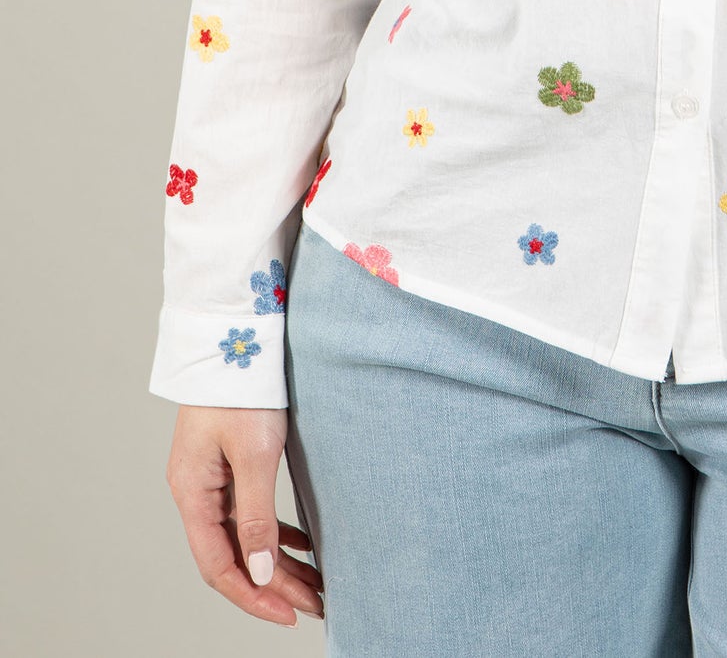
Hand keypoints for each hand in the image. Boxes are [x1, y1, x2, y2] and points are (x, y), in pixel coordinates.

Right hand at [166, 404, 324, 625]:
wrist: (236, 331)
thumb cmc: (243, 386)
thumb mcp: (256, 454)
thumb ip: (257, 516)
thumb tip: (262, 574)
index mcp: (192, 493)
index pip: (218, 566)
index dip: (253, 596)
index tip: (289, 613)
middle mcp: (196, 490)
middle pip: (232, 555)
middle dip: (273, 584)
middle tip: (316, 603)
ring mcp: (211, 476)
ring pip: (244, 535)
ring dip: (277, 561)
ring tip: (316, 582)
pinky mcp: (229, 462)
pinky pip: (250, 511)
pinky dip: (275, 531)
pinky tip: (303, 544)